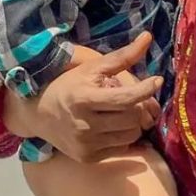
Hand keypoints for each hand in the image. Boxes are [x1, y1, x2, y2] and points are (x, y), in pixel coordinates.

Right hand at [5, 33, 162, 161]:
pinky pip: (122, 147)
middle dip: (138, 105)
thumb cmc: (69, 85)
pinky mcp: (89, 158)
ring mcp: (86, 145)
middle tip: (131, 97)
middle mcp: (85, 125)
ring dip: (134, 121)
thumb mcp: (92, 67)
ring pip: (132, 134)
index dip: (145, 89)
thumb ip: (122, 56)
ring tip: (122, 111)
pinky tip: (113, 125)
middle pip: (133, 118)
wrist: (39, 113)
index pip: (125, 99)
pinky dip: (124, 135)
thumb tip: (148, 37)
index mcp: (85, 99)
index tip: (156, 80)